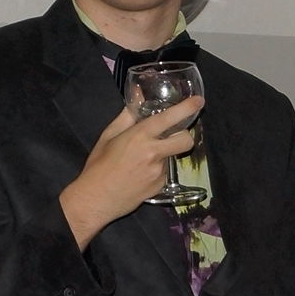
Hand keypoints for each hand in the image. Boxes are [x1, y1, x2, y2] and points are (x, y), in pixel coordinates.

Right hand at [58, 93, 205, 250]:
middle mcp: (153, 153)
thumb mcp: (108, 136)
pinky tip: (140, 174)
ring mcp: (159, 171)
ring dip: (164, 154)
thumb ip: (127, 116)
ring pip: (172, 156)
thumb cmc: (98, 165)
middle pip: (186, 140)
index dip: (187, 108)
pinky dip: (157, 170)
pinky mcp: (160, 186)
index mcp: (140, 136)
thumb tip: (137, 96)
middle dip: (184, 136)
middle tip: (172, 136)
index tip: (198, 101)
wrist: (95, 199)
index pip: (169, 118)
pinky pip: (165, 172)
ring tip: (141, 160)